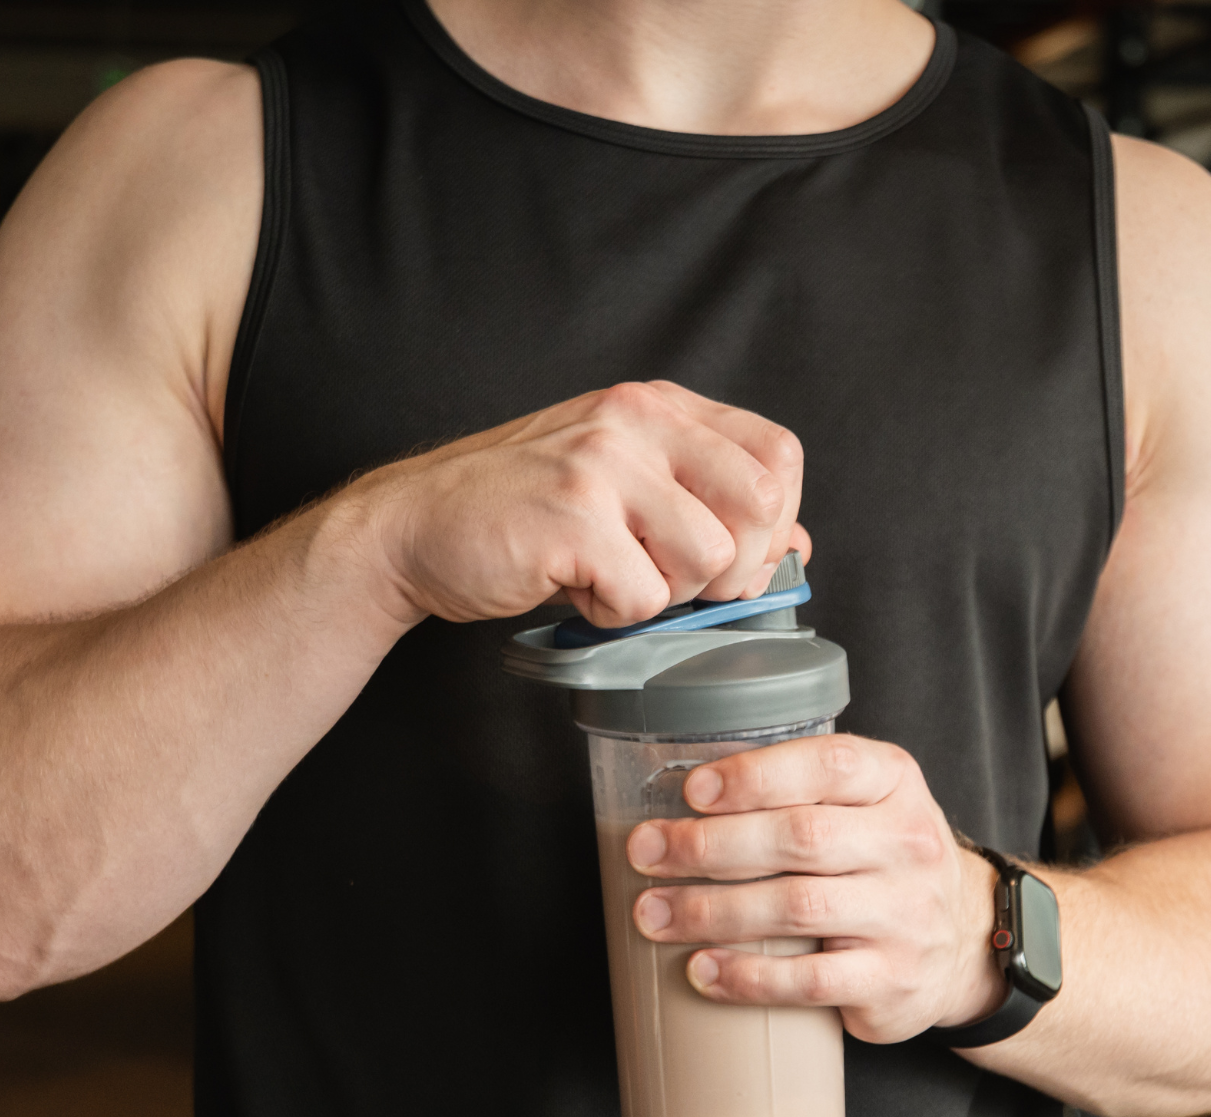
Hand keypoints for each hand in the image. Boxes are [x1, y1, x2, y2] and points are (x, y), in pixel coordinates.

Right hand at [358, 380, 806, 625]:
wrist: (415, 526)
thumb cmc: (522, 512)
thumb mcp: (626, 488)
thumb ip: (709, 505)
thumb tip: (795, 543)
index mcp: (660, 407)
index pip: (778, 454)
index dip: (776, 521)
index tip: (737, 558)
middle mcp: (638, 420)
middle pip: (761, 504)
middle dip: (734, 569)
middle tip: (676, 582)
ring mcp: (604, 464)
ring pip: (709, 557)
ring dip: (666, 594)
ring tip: (611, 577)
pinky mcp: (572, 516)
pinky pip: (644, 595)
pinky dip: (614, 614)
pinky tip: (576, 588)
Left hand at [624, 734, 1006, 1042]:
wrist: (966, 939)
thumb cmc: (884, 857)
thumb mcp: (865, 801)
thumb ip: (797, 788)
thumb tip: (682, 799)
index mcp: (895, 783)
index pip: (828, 765)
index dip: (755, 776)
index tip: (692, 791)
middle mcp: (908, 843)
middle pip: (800, 838)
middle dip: (709, 846)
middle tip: (646, 853)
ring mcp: (904, 915)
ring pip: (797, 908)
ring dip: (712, 911)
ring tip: (653, 913)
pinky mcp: (892, 980)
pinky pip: (809, 981)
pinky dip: (747, 977)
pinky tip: (702, 969)